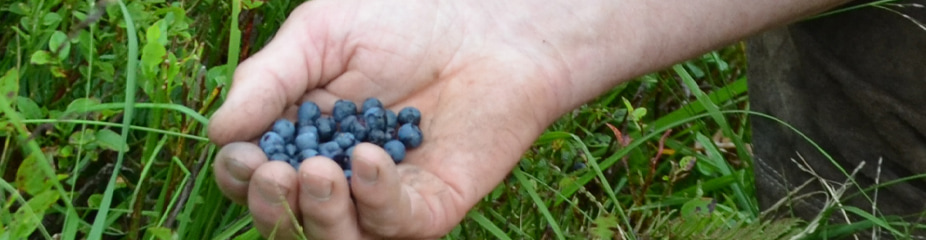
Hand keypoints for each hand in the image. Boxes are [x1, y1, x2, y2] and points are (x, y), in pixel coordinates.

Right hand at [207, 0, 575, 237]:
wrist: (486, 22)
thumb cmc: (404, 18)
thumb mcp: (321, 34)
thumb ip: (269, 80)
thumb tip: (216, 134)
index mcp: (301, 137)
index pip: (255, 177)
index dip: (240, 175)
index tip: (243, 156)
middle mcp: (339, 175)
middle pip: (288, 219)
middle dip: (272, 206)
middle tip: (275, 174)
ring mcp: (384, 196)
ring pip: (337, 238)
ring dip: (319, 214)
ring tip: (320, 171)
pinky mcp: (430, 205)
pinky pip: (394, 223)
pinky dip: (376, 197)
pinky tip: (370, 158)